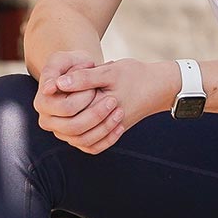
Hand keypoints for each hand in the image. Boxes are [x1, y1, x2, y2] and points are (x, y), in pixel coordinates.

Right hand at [33, 51, 120, 153]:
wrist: (82, 72)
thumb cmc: (73, 63)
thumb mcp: (66, 60)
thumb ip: (59, 72)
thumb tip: (51, 87)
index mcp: (42, 102)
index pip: (66, 108)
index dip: (84, 98)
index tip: (97, 87)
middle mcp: (48, 121)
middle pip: (73, 127)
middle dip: (96, 115)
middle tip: (113, 100)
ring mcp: (61, 132)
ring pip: (83, 140)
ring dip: (104, 128)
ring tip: (119, 112)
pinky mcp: (75, 139)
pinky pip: (91, 148)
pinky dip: (107, 140)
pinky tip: (120, 126)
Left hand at [54, 59, 179, 153]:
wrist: (160, 87)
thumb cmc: (136, 76)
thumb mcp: (109, 72)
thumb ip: (83, 78)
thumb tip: (57, 83)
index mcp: (101, 108)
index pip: (69, 109)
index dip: (63, 94)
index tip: (68, 80)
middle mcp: (104, 124)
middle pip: (71, 127)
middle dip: (67, 107)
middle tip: (69, 89)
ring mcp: (108, 131)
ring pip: (79, 139)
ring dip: (72, 122)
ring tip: (73, 102)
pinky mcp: (112, 132)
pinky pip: (92, 145)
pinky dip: (82, 135)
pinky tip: (79, 117)